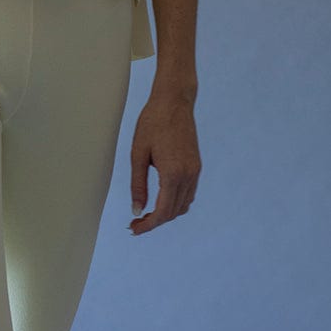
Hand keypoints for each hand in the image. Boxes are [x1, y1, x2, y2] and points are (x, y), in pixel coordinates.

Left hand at [128, 90, 200, 234]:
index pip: (163, 211)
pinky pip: (188, 193)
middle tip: (135, 224)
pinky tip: (160, 201)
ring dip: (166, 214)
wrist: (174, 101)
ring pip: (183, 205)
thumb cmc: (152, 123)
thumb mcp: (137, 154)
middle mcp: (188, 175)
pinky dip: (175, 203)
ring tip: (145, 215)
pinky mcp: (196, 166)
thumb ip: (138, 185)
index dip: (148, 224)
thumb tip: (137, 209)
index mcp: (173, 173)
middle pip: (174, 212)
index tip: (134, 228)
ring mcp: (195, 171)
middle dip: (155, 222)